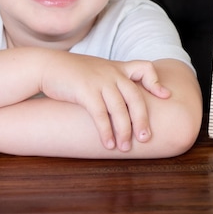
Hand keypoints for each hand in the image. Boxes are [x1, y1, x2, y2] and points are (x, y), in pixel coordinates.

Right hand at [38, 52, 170, 150]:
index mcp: (118, 67)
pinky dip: (106, 131)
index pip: (145, 68)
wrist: (47, 66)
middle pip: (135, 98)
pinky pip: (100, 114)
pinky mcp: (85, 91)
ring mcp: (99, 81)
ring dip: (124, 131)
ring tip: (125, 148)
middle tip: (146, 138)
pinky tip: (109, 144)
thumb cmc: (73, 73)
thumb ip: (113, 79)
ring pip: (119, 109)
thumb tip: (126, 101)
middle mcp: (112, 73)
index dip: (156, 82)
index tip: (165, 96)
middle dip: (142, 120)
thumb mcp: (98, 70)